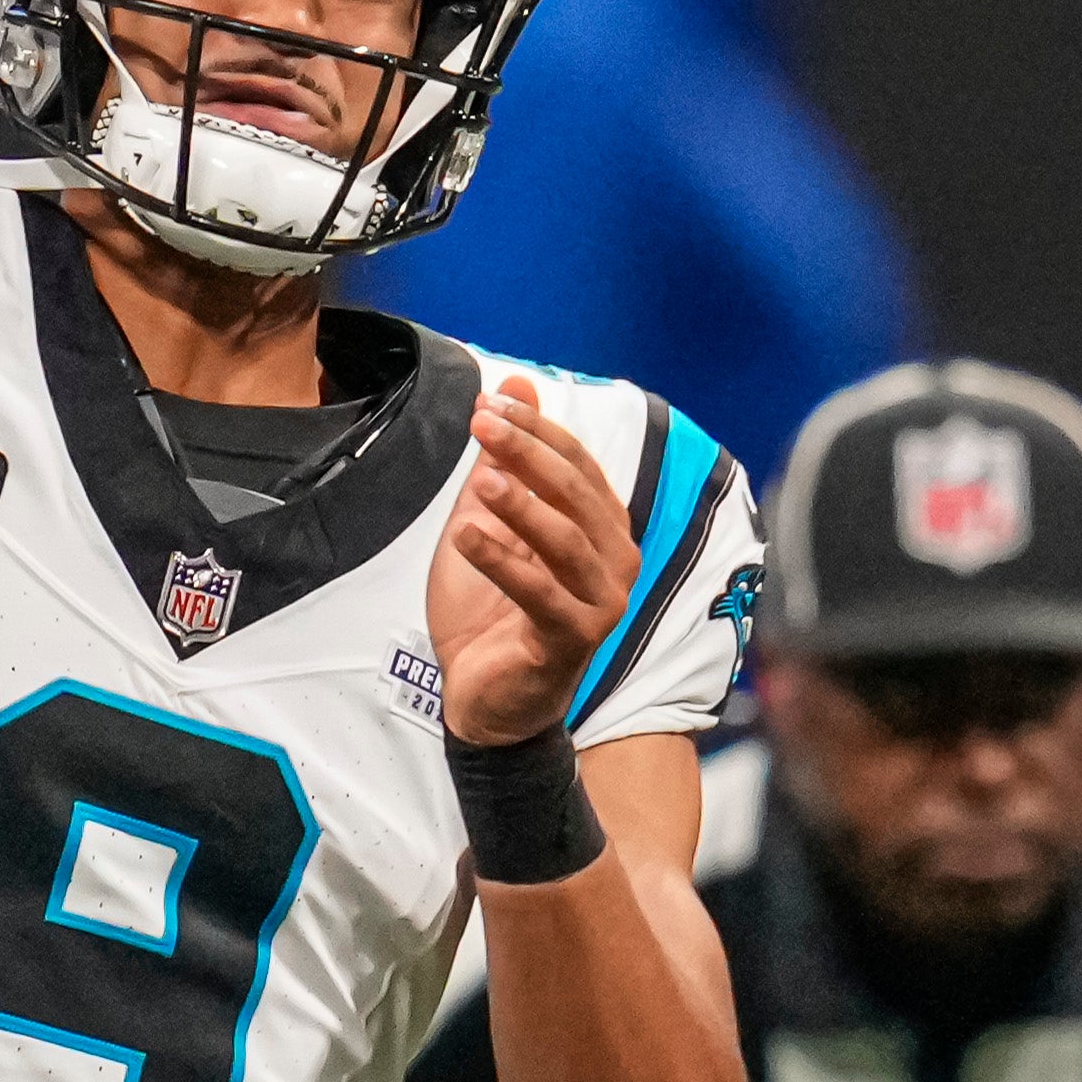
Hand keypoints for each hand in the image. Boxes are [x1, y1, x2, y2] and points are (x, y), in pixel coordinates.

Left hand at [430, 378, 634, 746]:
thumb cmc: (492, 611)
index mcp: (600, 526)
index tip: (488, 403)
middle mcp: (614, 560)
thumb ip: (505, 461)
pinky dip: (504, 563)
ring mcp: (601, 602)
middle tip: (482, 425)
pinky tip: (467, 535)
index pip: (576, 464)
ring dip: (522, 507)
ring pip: (566, 542)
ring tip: (480, 481)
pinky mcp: (574, 639)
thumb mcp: (490, 521)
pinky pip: (541, 595)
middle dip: (529, 454)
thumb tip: (516, 384)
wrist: (485, 697)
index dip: (536, 430)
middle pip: (576, 495)